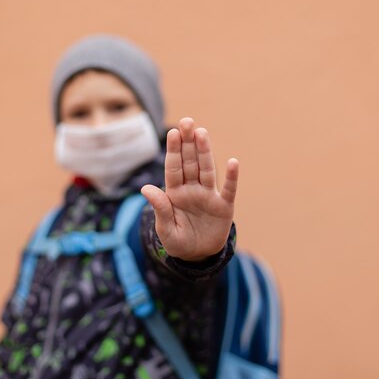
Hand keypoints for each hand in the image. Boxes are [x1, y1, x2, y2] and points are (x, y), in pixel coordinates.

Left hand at [141, 117, 238, 260]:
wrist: (197, 256)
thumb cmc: (178, 241)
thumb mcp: (165, 228)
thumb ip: (159, 207)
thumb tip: (146, 188)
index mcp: (175, 193)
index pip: (174, 168)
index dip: (173, 150)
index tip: (173, 132)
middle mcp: (192, 190)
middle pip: (190, 162)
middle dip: (188, 143)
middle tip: (187, 122)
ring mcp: (208, 196)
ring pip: (207, 170)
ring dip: (205, 152)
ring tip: (202, 133)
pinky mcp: (224, 207)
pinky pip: (229, 190)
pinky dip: (232, 177)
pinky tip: (233, 162)